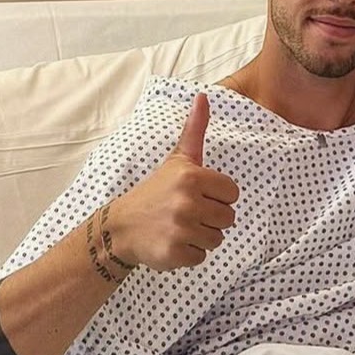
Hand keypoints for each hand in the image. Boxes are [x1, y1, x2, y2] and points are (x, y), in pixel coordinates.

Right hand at [101, 94, 239, 271]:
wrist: (121, 227)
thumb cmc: (156, 191)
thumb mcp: (177, 159)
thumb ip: (195, 130)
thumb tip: (203, 96)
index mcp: (192, 177)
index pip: (232, 193)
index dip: (217, 196)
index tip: (197, 195)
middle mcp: (187, 202)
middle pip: (228, 218)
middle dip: (210, 218)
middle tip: (186, 213)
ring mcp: (180, 229)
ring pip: (217, 240)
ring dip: (201, 237)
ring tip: (179, 227)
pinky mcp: (175, 253)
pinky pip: (201, 257)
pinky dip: (189, 254)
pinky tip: (172, 241)